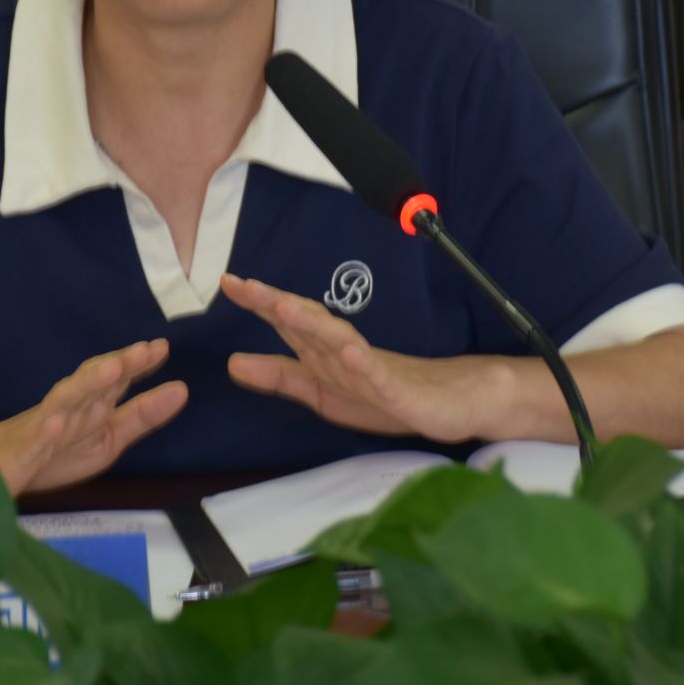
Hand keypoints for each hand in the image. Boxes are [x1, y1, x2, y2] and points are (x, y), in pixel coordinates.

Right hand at [0, 340, 186, 494]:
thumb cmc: (55, 452)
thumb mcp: (108, 439)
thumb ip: (142, 416)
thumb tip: (183, 389)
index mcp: (91, 406)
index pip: (116, 379)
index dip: (138, 364)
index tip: (161, 348)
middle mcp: (69, 407)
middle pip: (93, 380)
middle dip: (118, 365)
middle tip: (145, 351)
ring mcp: (43, 425)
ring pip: (65, 399)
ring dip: (87, 384)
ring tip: (112, 370)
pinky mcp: (21, 448)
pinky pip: (32, 438)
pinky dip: (44, 429)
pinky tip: (54, 424)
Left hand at [223, 274, 506, 443]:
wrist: (454, 402)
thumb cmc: (386, 394)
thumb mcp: (324, 392)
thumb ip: (281, 376)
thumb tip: (232, 363)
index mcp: (327, 352)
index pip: (290, 322)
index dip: (260, 303)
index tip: (229, 282)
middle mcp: (348, 351)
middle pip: (310, 322)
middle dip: (278, 303)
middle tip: (247, 286)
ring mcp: (376, 368)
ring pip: (341, 342)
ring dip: (313, 323)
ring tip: (286, 308)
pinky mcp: (403, 391)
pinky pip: (383, 377)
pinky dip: (366, 365)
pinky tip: (351, 354)